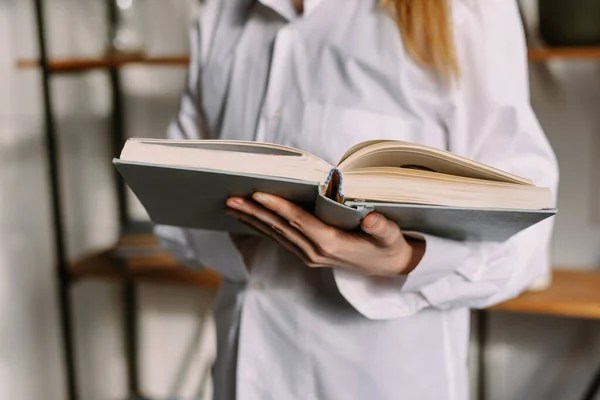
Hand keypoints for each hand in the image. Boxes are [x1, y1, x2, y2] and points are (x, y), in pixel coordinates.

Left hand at [225, 193, 424, 275]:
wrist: (390, 267)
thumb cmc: (389, 245)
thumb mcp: (391, 236)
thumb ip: (381, 228)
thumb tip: (370, 219)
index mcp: (331, 244)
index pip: (299, 222)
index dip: (278, 207)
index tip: (258, 194)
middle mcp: (315, 252)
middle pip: (280, 229)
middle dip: (254, 212)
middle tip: (230, 198)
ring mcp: (310, 255)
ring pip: (276, 235)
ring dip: (253, 220)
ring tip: (231, 206)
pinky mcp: (308, 255)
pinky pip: (281, 240)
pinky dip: (263, 228)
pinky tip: (249, 219)